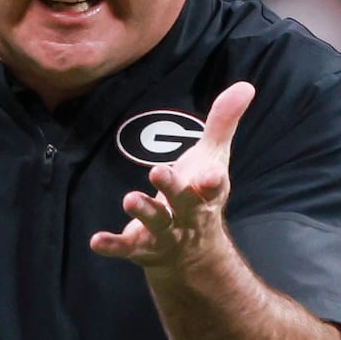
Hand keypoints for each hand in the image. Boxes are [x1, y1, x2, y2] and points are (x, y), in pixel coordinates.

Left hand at [89, 78, 253, 280]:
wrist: (191, 254)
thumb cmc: (200, 194)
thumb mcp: (213, 159)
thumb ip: (223, 123)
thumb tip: (245, 86)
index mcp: (206, 193)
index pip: (213, 187)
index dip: (212, 182)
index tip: (211, 175)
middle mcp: (188, 215)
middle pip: (183, 202)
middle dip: (171, 188)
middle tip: (157, 172)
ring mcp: (164, 233)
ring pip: (156, 223)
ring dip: (144, 212)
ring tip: (130, 199)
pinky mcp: (141, 246)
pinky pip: (127, 247)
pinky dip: (112, 245)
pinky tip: (95, 241)